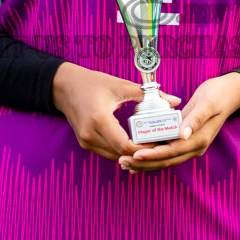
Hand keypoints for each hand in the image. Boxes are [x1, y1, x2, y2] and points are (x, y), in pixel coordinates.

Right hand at [52, 62, 182, 163]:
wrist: (64, 86)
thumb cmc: (92, 83)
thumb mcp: (121, 85)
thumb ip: (147, 95)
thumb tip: (175, 100)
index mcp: (99, 119)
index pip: (125, 145)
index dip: (144, 148)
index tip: (159, 142)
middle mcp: (90, 134)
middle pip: (121, 154)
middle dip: (141, 153)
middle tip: (160, 146)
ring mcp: (85, 141)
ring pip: (114, 156)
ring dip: (131, 154)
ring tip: (150, 146)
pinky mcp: (85, 143)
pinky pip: (107, 152)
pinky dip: (121, 151)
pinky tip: (135, 144)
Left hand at [120, 72, 239, 171]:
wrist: (228, 94)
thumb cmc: (217, 96)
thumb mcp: (208, 103)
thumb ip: (195, 119)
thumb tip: (183, 134)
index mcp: (199, 139)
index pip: (172, 151)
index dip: (153, 154)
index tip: (135, 154)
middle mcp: (194, 147)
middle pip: (166, 160)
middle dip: (144, 163)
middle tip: (122, 161)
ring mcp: (189, 146)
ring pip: (164, 159)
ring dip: (145, 163)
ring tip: (125, 162)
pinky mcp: (184, 141)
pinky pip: (166, 152)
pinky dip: (151, 156)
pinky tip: (137, 157)